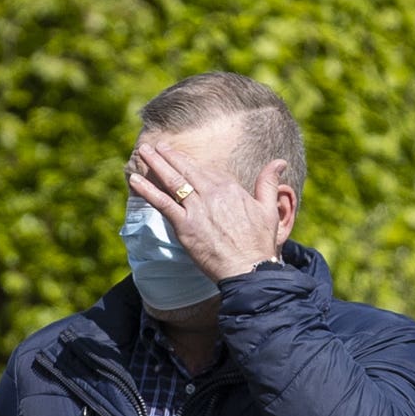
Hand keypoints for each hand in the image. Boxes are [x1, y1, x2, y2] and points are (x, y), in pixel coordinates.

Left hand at [129, 136, 291, 282]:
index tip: (179, 158)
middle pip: (185, 170)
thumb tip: (279, 162)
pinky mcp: (184, 226)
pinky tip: (134, 179)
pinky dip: (147, 190)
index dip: (190, 164)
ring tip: (143, 152)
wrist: (249, 268)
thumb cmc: (260, 243)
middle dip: (168, 156)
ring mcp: (196, 209)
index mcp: (230, 188)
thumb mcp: (269, 208)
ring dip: (155, 164)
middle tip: (154, 146)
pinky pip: (162, 203)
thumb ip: (268, 183)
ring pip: (172, 181)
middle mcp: (211, 193)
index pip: (206, 171)